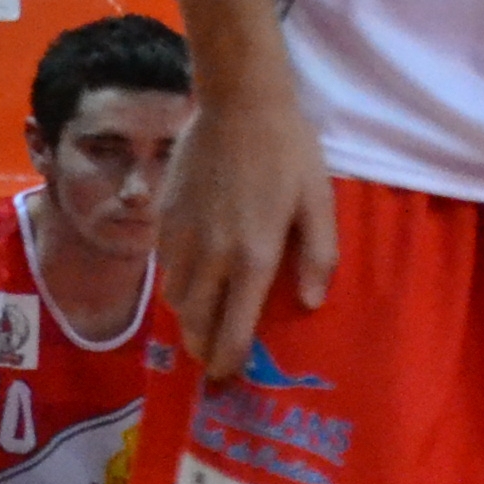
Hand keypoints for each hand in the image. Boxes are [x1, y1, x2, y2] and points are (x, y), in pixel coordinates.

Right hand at [161, 73, 337, 383]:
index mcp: (253, 257)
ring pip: (175, 298)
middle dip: (202, 348)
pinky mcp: (163, 218)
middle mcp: (211, 255)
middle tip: (213, 361)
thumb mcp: (319, 203)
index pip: (232, 326)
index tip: (227, 377)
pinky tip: (191, 282)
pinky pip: (163, 267)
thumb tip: (310, 304)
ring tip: (203, 325)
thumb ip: (318, 256)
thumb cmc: (289, 153)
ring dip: (188, 318)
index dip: (227, 358)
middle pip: (195, 321)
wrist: (237, 106)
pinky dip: (175, 285)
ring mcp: (181, 237)